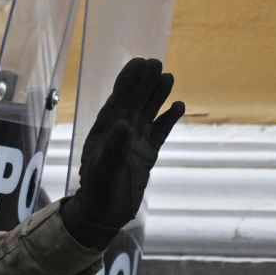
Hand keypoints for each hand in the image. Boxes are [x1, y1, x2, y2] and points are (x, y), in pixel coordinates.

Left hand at [62, 57, 184, 248]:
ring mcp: (135, 141)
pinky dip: (168, 119)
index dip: (128, 81)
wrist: (105, 213)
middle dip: (144, 82)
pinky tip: (178, 106)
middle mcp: (120, 131)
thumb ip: (113, 146)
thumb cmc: (98, 189)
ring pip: (149, 112)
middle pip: (135, 101)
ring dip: (157, 95)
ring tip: (168, 76)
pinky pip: (160, 132)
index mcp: (105, 130)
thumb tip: (124, 124)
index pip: (118, 100)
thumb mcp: (102, 168)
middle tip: (156, 62)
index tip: (139, 63)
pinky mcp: (147, 154)